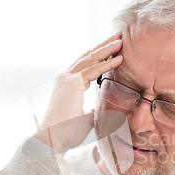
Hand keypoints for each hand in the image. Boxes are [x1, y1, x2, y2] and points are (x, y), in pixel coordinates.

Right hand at [33, 33, 123, 154]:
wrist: (53, 138)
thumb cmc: (67, 132)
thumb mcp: (85, 117)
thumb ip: (92, 110)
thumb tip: (100, 110)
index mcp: (68, 83)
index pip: (86, 63)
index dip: (100, 55)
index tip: (114, 48)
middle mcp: (66, 77)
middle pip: (88, 56)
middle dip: (104, 45)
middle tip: (119, 36)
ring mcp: (67, 78)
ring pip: (91, 58)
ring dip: (107, 48)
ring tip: (121, 40)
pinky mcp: (72, 83)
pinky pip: (94, 70)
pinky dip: (107, 63)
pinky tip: (119, 58)